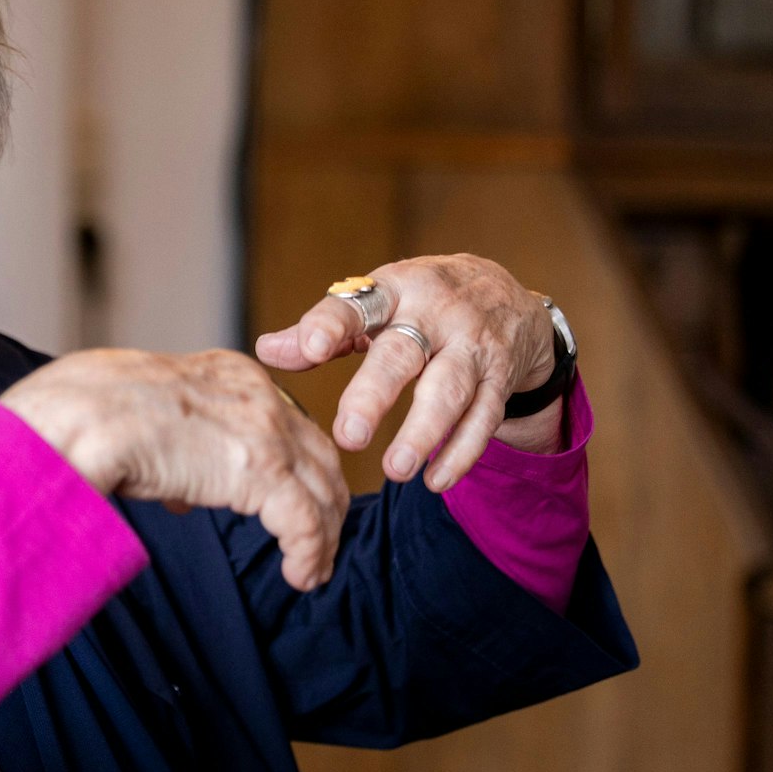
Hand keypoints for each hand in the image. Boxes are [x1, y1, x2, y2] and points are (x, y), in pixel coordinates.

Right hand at [1, 349, 348, 590]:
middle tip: (318, 542)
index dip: (299, 466)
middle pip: (318, 454)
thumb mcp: (151, 418)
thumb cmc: (94, 414)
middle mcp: (259, 393)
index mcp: (231, 373)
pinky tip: (300, 577)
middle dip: (324, 501)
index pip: (289, 422)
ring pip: (322, 490)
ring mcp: (265, 430)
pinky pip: (305, 522)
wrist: (82, 415)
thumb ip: (179, 449)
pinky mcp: (261, 469)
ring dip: (322, 536)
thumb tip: (184, 491)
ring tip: (311, 570)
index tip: (297, 500)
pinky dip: (308, 554)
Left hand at [253, 254, 562, 492]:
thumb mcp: (376, 303)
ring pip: (449, 390)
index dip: (332, 326)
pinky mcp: (500, 377)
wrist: (507, 295)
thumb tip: (265, 351)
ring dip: (423, 433)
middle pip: (403, 354)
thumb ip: (325, 330)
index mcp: (394, 290)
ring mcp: (472, 345)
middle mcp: (435, 313)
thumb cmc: (421, 304)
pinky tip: (435, 481)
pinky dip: (461, 452)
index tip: (310, 350)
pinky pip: (484, 418)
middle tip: (348, 437)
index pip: (357, 305)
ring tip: (395, 470)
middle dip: (375, 395)